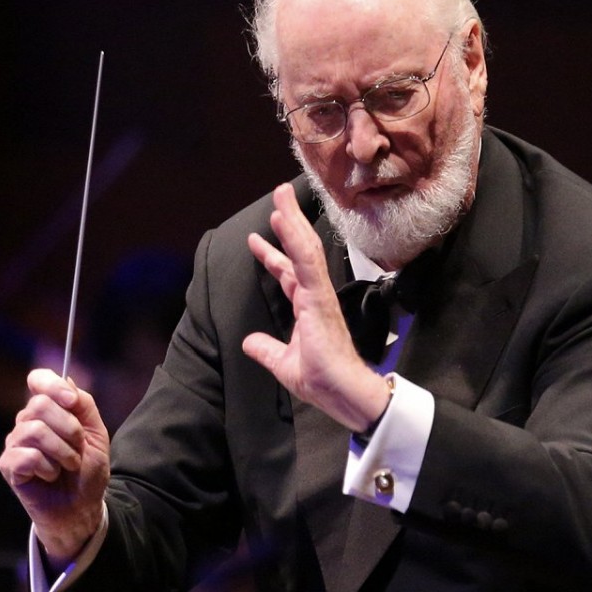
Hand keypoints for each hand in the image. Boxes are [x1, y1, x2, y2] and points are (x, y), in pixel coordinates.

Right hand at [0, 368, 109, 567]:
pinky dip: (47, 468)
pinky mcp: (8, 465)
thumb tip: (66, 380)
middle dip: (69, 429)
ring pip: (35, 430)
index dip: (53, 385)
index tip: (71, 401)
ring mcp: (15, 443)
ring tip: (67, 466)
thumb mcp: (96, 434)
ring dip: (62, 452)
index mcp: (48, 410)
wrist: (82, 508)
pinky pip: (27, 456)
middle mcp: (27, 422)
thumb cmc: (87, 472)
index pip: (38, 379)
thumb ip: (84, 405)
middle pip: (41, 404)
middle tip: (77, 450)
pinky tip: (49, 476)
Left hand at [241, 183, 391, 433]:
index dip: (273, 255)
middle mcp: (314, 296)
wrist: (342, 394)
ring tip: (280, 197)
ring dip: (292, 222)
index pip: (288, 273)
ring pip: (304, 250)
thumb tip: (249, 343)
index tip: (258, 239)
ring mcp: (319, 295)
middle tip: (278, 197)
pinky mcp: (320, 300)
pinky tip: (286, 223)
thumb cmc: (322, 381)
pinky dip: (296, 242)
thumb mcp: (283, 364)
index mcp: (308, 308)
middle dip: (287, 224)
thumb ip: (267, 350)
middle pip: (299, 252)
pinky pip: (307, 265)